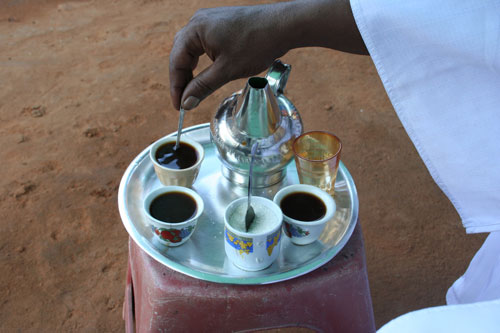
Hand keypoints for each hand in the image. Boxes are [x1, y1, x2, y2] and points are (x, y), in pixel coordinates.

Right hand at [169, 0, 366, 110]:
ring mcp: (210, 20)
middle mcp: (198, 21)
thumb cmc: (256, 44)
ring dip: (192, 70)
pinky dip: (203, 61)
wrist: (284, 26)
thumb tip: (186, 102)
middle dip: (182, 79)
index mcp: (195, 29)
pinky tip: (207, 72)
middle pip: (181, 54)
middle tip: (186, 101)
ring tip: (195, 90)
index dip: (176, 87)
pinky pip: (204, 44)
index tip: (179, 106)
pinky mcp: (221, 23)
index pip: (176, 61)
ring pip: (192, 49)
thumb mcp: (226, 70)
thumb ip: (202, 86)